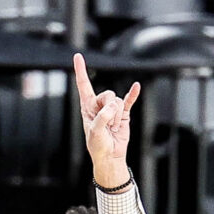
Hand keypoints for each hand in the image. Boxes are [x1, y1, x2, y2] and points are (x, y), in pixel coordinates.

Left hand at [72, 53, 140, 187]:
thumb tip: (114, 106)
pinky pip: (129, 101)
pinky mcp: (124, 114)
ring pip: (118, 101)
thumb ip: (102, 117)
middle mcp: (99, 105)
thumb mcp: (95, 131)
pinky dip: (133, 94)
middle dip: (110, 109)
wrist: (110, 156)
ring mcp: (112, 108)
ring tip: (113, 128)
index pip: (84, 85)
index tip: (77, 56)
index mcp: (87, 107)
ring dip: (117, 116)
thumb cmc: (97, 145)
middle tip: (108, 124)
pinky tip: (136, 86)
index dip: (81, 70)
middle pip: (107, 94)